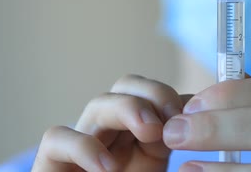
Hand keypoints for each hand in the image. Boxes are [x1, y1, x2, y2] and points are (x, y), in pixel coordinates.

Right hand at [32, 74, 190, 171]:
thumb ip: (177, 143)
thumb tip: (199, 112)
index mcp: (142, 136)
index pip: (156, 94)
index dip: (174, 95)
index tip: (196, 113)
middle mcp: (113, 135)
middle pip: (127, 86)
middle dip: (152, 93)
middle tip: (173, 118)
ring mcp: (83, 146)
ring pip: (97, 104)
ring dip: (127, 108)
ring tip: (152, 132)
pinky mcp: (51, 164)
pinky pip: (57, 137)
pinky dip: (82, 146)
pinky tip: (107, 167)